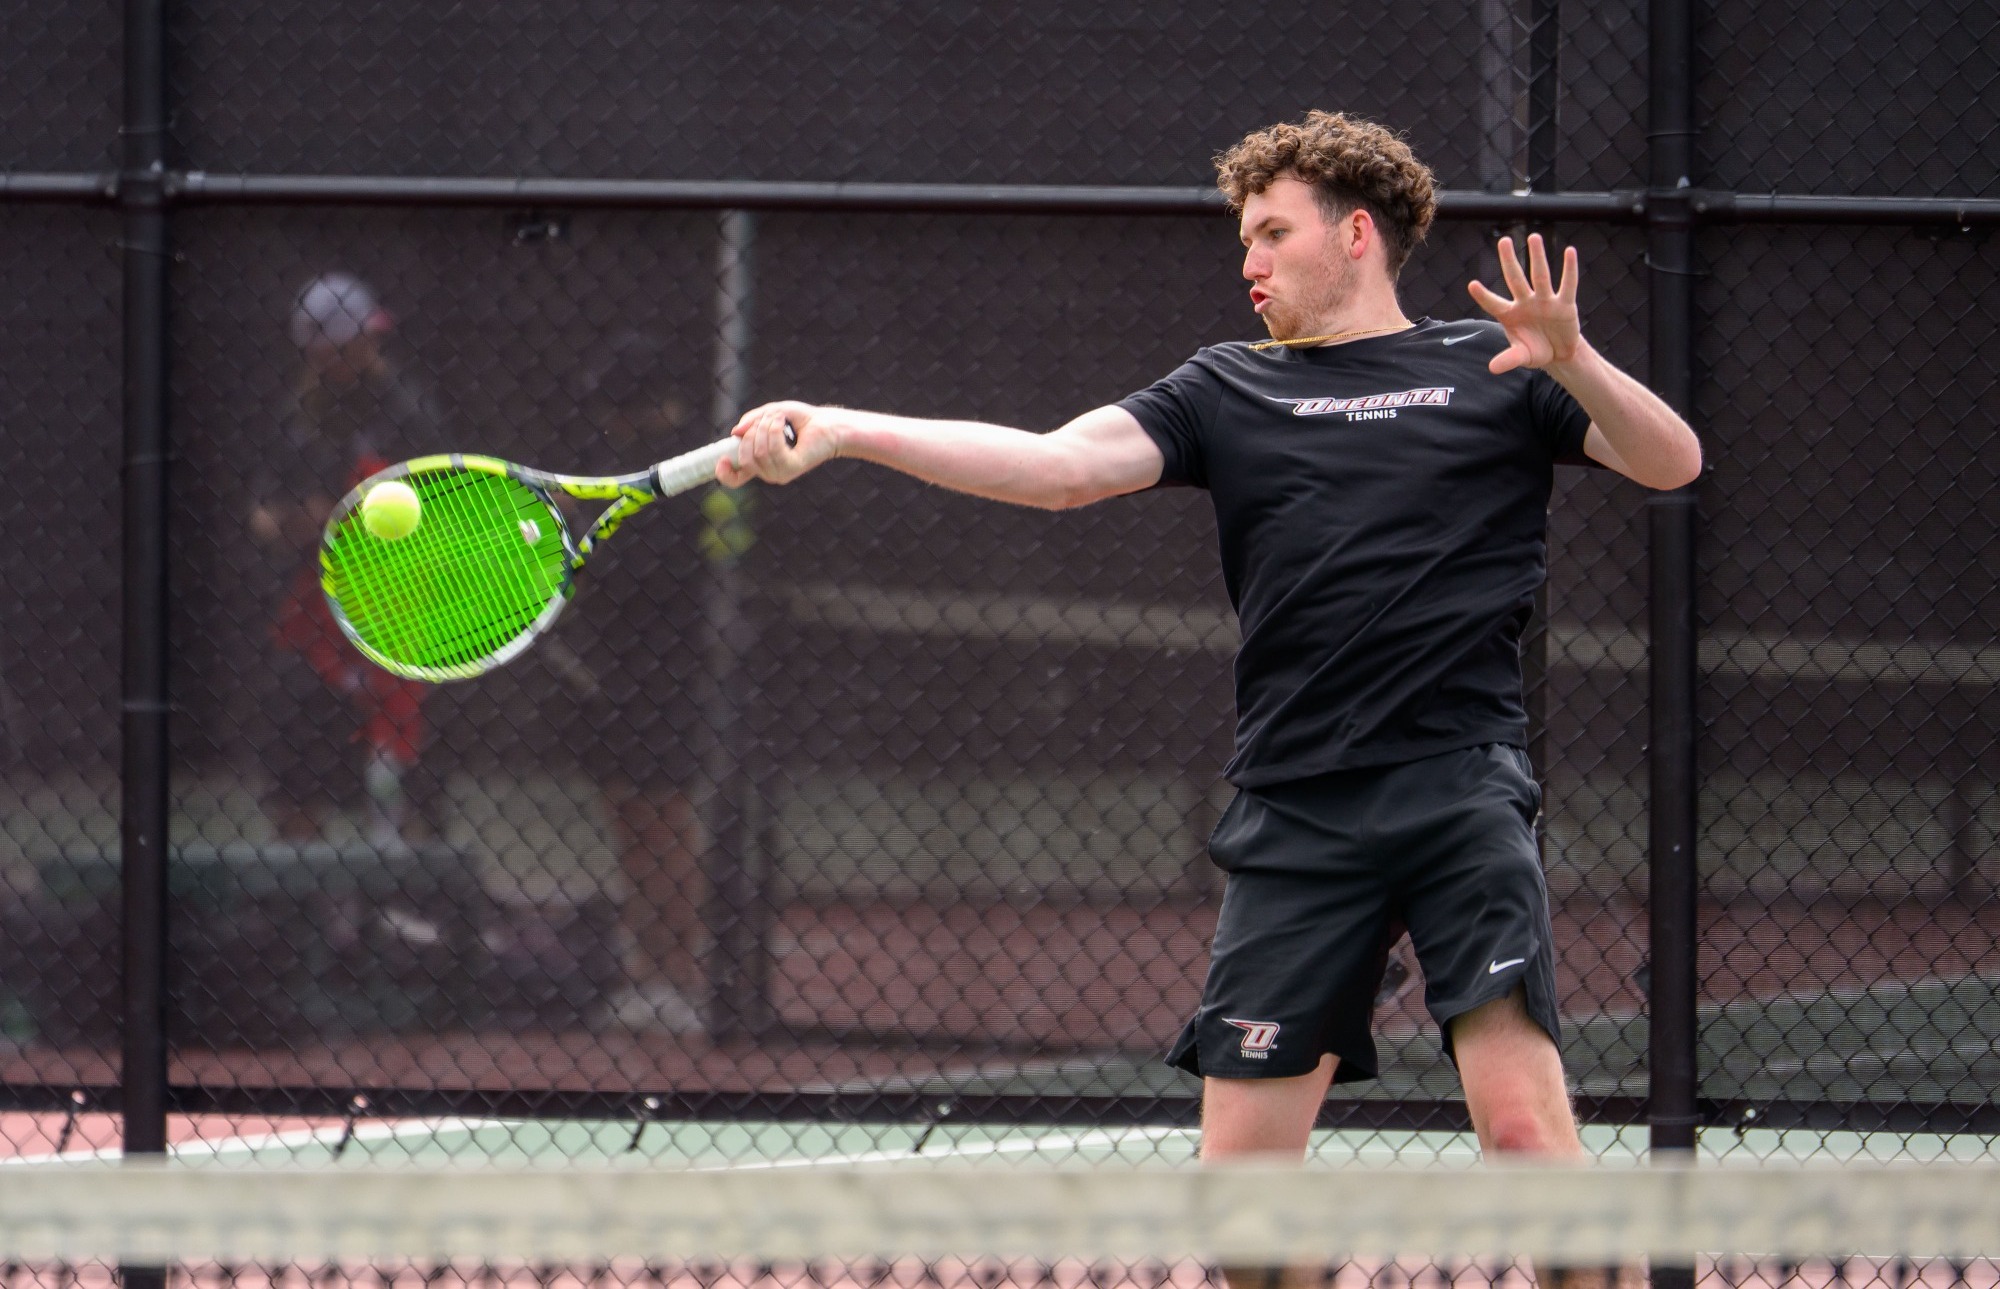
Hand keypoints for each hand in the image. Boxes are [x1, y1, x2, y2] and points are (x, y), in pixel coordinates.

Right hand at [720, 400, 836, 486]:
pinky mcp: (792, 468)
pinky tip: (782, 422)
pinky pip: (773, 450)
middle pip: (745, 458)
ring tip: (779, 417)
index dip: (724, 473)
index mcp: (760, 463)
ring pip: (758, 452)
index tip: (722, 460)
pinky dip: (774, 430)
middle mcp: (768, 472)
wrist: (827, 423)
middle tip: (768, 417)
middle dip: (751, 432)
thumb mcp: (770, 414)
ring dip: (764, 427)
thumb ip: (751, 422)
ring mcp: (780, 473)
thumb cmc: (800, 419)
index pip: (736, 479)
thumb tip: (735, 433)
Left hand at [1467, 233, 1582, 375]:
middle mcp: (1525, 303)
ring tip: (1534, 237)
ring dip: (1537, 257)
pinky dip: (1569, 269)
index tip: (1472, 285)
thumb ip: (1508, 360)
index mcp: (1510, 315)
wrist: (1558, 353)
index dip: (1483, 296)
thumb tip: (1492, 369)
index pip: (1493, 303)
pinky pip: (1567, 285)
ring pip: (1540, 276)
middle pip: (1515, 279)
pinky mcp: (1565, 304)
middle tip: (1503, 241)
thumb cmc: (1535, 351)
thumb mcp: (1521, 357)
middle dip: (1509, 261)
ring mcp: (1545, 301)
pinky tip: (1570, 252)